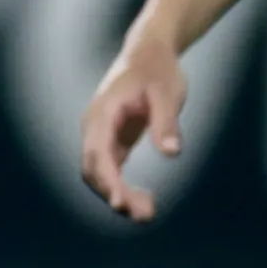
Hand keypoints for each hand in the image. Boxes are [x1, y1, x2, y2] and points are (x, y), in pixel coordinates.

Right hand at [77, 26, 188, 219]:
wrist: (149, 53)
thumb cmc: (158, 70)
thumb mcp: (168, 93)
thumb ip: (167, 122)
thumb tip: (172, 153)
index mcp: (103, 113)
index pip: (98, 153)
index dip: (108, 181)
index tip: (120, 203)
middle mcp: (94, 127)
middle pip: (94, 170)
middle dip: (115, 195)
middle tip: (146, 215)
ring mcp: (101, 135)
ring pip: (100, 175)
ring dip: (119, 196)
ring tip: (149, 213)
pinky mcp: (112, 142)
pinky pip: (110, 172)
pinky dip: (123, 189)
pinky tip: (144, 202)